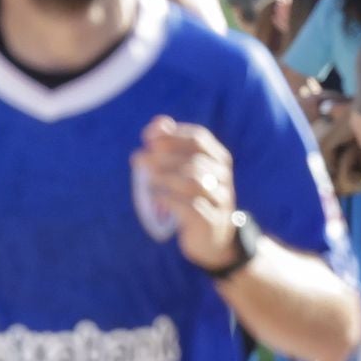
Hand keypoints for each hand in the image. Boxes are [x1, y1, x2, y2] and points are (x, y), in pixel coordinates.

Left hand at [134, 116, 240, 270]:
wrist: (212, 238)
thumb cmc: (190, 197)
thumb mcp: (181, 170)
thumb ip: (169, 145)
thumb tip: (159, 122)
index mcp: (217, 158)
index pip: (199, 138)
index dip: (171, 135)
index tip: (147, 138)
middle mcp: (222, 177)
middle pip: (194, 160)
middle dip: (162, 157)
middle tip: (138, 159)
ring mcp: (220, 200)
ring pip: (194, 182)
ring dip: (165, 177)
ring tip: (147, 178)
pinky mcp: (211, 222)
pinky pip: (192, 208)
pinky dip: (170, 200)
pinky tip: (156, 198)